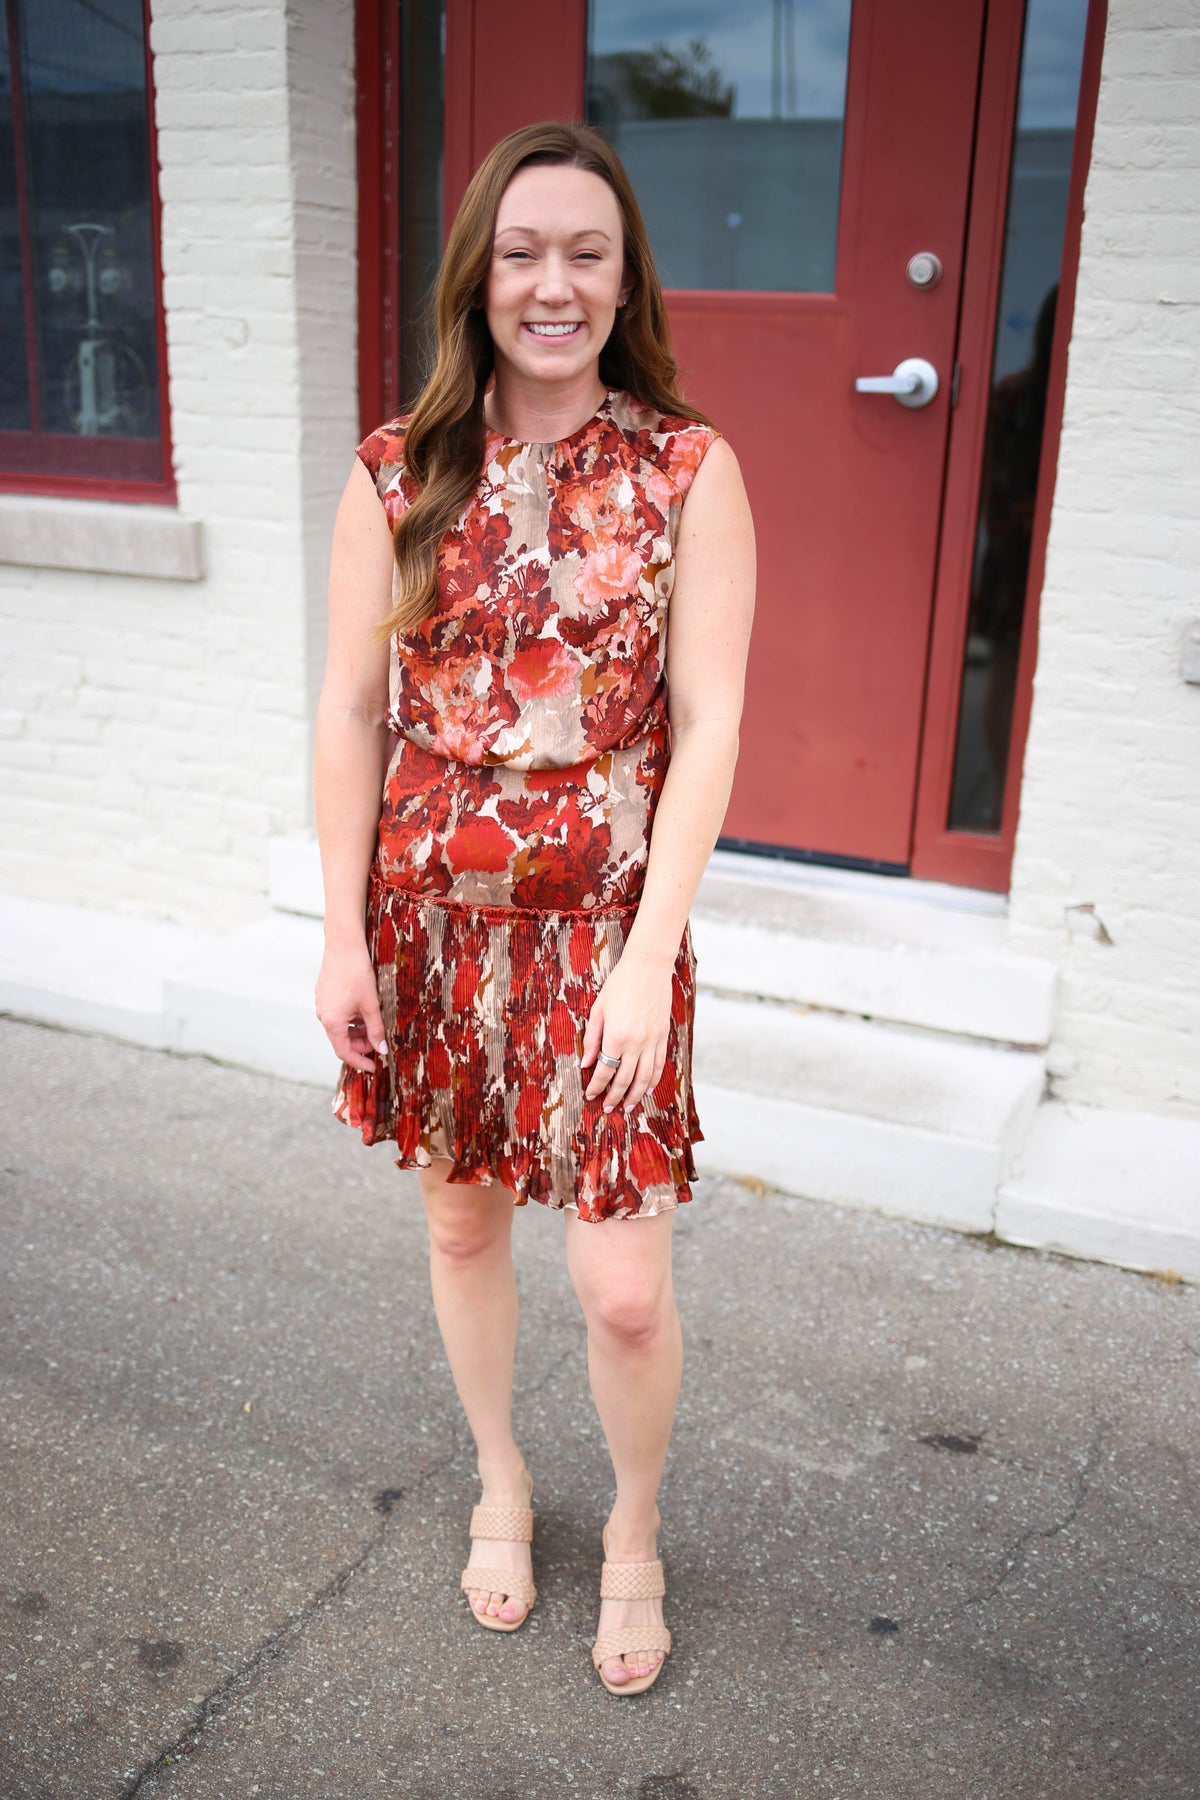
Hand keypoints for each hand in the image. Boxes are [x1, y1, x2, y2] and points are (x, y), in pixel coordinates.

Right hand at [315, 938, 386, 1072]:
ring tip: (375, 1025)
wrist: (343, 944)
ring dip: (357, 1031)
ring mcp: (322, 1004)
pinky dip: (351, 1019)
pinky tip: (366, 1011)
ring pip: (341, 1027)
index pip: (344, 1052)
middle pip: (342, 1040)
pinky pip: (338, 1014)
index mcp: (332, 1021)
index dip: (360, 1062)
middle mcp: (323, 1015)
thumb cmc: (357, 973)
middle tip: (380, 1043)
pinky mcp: (324, 995)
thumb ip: (376, 1030)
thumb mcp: (371, 1004)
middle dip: (361, 1045)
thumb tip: (382, 1050)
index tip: (374, 1067)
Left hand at [580, 950, 671, 1113]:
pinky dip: (653, 1080)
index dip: (597, 1086)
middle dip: (614, 1097)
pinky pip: (659, 1064)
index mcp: (616, 1036)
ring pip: (645, 1077)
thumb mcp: (598, 1010)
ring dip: (635, 1095)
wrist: (648, 968)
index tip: (590, 1096)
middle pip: (625, 1079)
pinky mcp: (663, 1036)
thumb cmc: (619, 985)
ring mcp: (652, 1041)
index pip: (605, 1070)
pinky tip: (646, 1090)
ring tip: (627, 1107)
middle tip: (607, 1109)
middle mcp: (636, 1042)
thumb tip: (586, 1064)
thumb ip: (591, 1039)